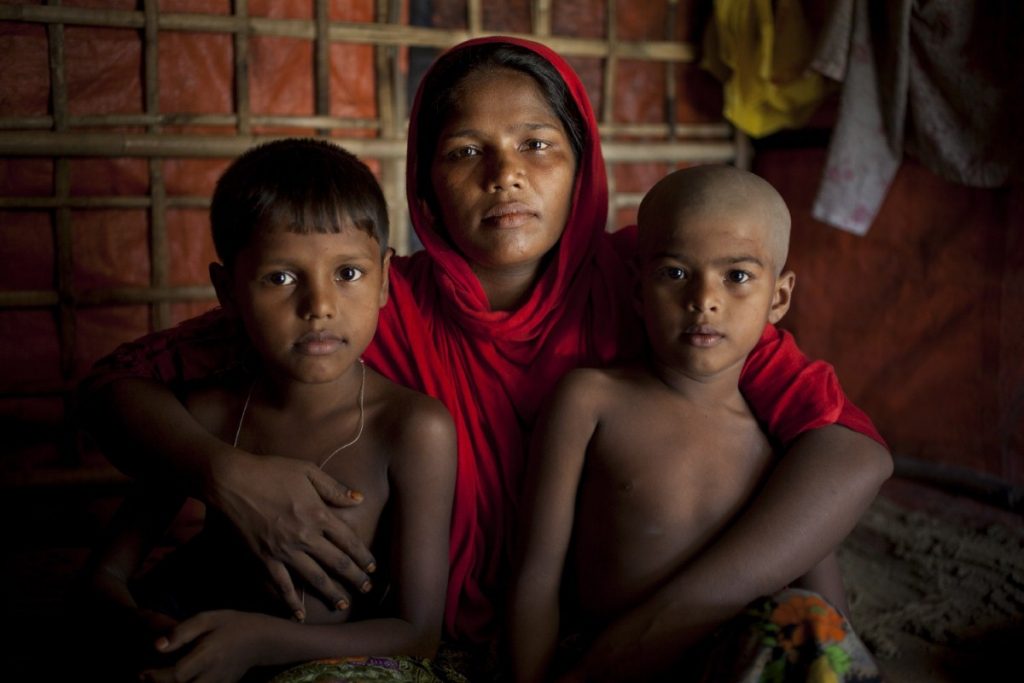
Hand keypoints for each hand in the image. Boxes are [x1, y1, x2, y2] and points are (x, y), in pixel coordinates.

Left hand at [140, 610, 272, 682]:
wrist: (262, 640)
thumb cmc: (233, 624)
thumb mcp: (209, 618)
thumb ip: (182, 632)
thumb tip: (157, 646)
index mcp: (209, 654)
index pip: (177, 674)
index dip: (156, 676)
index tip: (143, 672)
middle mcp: (213, 674)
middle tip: (147, 678)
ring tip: (162, 679)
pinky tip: (180, 680)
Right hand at [207, 452, 376, 617]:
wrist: (231, 481)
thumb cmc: (271, 471)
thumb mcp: (307, 471)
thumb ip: (334, 488)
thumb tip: (359, 499)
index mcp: (318, 514)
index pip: (349, 541)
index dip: (363, 556)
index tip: (372, 568)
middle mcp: (305, 536)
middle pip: (337, 563)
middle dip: (355, 578)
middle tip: (367, 589)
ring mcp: (284, 550)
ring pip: (314, 578)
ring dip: (331, 593)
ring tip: (342, 604)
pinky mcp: (264, 558)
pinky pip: (281, 585)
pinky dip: (291, 602)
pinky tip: (299, 615)